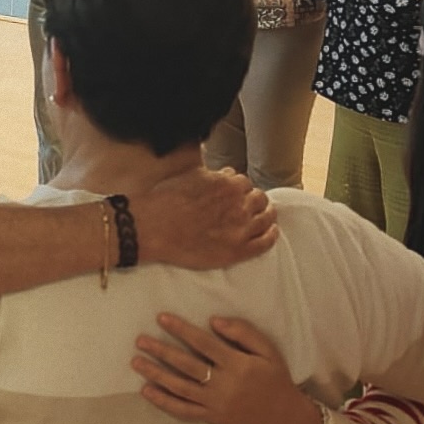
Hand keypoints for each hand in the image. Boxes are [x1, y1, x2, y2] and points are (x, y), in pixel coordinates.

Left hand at [132, 313, 322, 423]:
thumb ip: (243, 332)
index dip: (181, 330)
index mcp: (237, 365)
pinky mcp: (212, 418)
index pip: (203, 344)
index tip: (161, 318)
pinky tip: (147, 391)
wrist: (286, 417)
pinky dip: (164, 402)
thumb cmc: (276, 378)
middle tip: (140, 340)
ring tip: (136, 362)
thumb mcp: (268, 351)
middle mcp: (224, 385)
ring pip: (180, 388)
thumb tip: (214, 320)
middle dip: (161, 351)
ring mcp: (216, 404)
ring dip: (156, 374)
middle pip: (186, 366)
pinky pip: (184, 411)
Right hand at [133, 168, 276, 270]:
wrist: (152, 228)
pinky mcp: (237, 251)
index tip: (235, 192)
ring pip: (267, 218)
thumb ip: (213, 174)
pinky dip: (271, 235)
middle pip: (259, 198)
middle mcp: (238, 205)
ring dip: (266, 214)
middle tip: (248, 204)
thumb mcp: (189, 176)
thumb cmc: (165, 200)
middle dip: (254, 199)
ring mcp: (240, 229)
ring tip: (264, 216)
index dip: (239, 187)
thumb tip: (227, 172)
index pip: (244, 182)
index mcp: (226, 184)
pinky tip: (271, 231)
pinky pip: (265, 242)